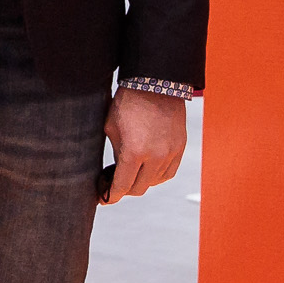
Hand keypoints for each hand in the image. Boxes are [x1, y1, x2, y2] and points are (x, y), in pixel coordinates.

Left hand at [100, 88, 186, 204]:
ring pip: (154, 182)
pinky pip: (168, 172)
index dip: (110, 196)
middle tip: (115, 184)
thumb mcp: (112, 129)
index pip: (121, 187)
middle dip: (124, 189)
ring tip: (131, 172)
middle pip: (138, 188)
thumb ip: (115, 154)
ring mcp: (170, 153)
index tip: (104, 199)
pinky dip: (157, 175)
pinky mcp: (179, 148)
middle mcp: (155, 157)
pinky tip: (147, 169)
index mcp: (133, 153)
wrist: (155, 83)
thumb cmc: (128, 103)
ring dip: (141, 181)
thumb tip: (116, 172)